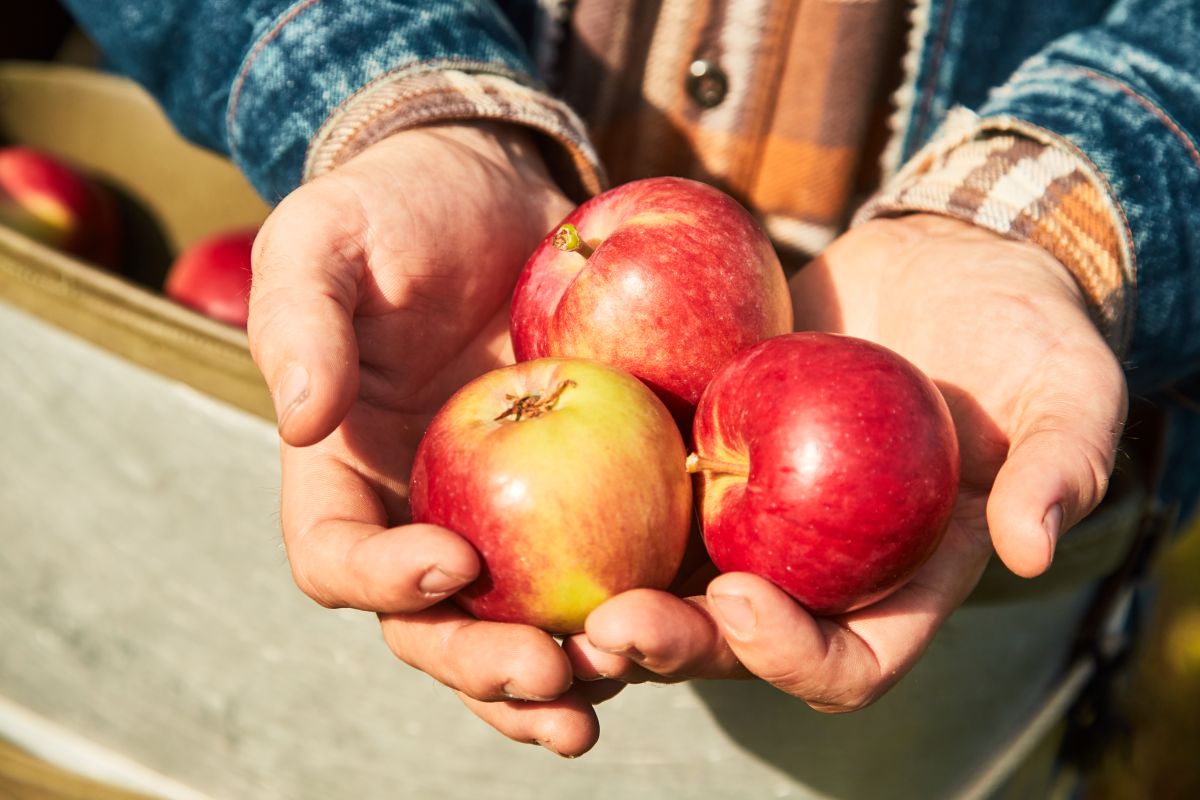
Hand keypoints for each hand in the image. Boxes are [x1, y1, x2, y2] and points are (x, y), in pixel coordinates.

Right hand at [249, 123, 613, 754]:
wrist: (497, 193)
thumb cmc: (398, 210)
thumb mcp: (328, 238)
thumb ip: (302, 319)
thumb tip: (301, 416)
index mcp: (345, 473)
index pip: (337, 557)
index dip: (382, 581)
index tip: (452, 562)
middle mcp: (419, 513)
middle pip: (434, 627)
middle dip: (484, 664)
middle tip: (550, 673)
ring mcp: (505, 517)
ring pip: (519, 627)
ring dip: (564, 672)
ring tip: (615, 683)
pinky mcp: (583, 498)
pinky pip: (602, 572)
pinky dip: (632, 613)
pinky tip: (675, 630)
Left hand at [568, 213, 1126, 710]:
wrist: (945, 263)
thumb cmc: (1020, 334)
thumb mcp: (1067, 388)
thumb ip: (1063, 461)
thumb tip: (1033, 543)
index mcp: (901, 580)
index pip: (848, 660)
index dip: (793, 653)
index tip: (742, 601)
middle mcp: (815, 561)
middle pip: (732, 637)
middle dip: (671, 644)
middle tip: (609, 625)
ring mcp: (751, 506)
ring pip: (667, 575)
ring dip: (607, 594)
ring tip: (551, 591)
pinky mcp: (701, 442)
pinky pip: (639, 480)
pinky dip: (592, 490)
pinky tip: (541, 470)